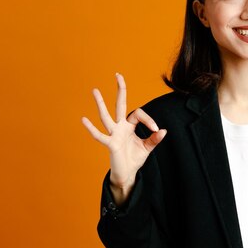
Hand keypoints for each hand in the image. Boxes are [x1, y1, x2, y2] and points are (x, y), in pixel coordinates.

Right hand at [82, 73, 166, 201]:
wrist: (127, 174)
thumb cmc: (135, 158)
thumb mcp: (147, 148)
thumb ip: (154, 139)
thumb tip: (163, 131)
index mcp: (130, 125)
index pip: (138, 113)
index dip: (149, 119)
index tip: (156, 130)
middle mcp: (120, 127)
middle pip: (120, 104)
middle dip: (120, 90)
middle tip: (118, 74)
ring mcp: (114, 134)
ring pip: (106, 116)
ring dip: (101, 104)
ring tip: (95, 90)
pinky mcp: (110, 144)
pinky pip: (100, 136)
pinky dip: (92, 129)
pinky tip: (84, 119)